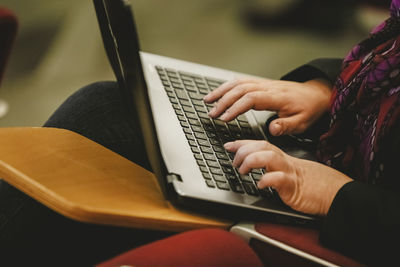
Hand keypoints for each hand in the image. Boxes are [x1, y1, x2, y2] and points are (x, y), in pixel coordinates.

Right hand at [204, 78, 331, 135]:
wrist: (316, 94)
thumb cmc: (308, 109)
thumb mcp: (302, 122)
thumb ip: (286, 125)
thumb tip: (273, 129)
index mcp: (276, 97)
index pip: (251, 99)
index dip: (235, 108)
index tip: (224, 118)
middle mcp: (268, 87)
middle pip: (240, 89)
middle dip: (223, 101)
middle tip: (212, 114)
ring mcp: (263, 83)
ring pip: (238, 83)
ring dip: (221, 91)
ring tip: (207, 101)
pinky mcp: (261, 83)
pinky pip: (241, 82)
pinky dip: (227, 87)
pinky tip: (218, 93)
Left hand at [224, 140, 351, 215]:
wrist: (337, 193)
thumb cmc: (314, 184)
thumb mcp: (290, 172)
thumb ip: (274, 168)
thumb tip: (256, 167)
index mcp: (283, 158)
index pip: (260, 144)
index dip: (242, 143)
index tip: (229, 145)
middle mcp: (285, 162)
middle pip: (262, 146)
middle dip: (244, 150)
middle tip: (234, 160)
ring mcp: (290, 173)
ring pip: (268, 157)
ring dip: (251, 161)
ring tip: (243, 170)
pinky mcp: (295, 187)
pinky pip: (279, 179)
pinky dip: (267, 180)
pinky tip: (260, 184)